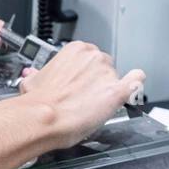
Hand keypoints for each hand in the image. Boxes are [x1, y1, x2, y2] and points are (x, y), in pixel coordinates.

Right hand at [16, 41, 144, 148]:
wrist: (43, 118)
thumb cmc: (38, 102)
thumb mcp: (32, 81)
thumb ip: (39, 75)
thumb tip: (33, 76)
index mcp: (76, 50)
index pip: (90, 57)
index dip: (86, 72)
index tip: (80, 82)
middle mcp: (94, 57)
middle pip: (105, 65)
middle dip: (97, 80)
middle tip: (85, 96)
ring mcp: (107, 73)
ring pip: (116, 77)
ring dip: (108, 89)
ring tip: (94, 105)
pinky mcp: (117, 91)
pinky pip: (136, 82)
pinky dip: (135, 86)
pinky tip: (133, 90)